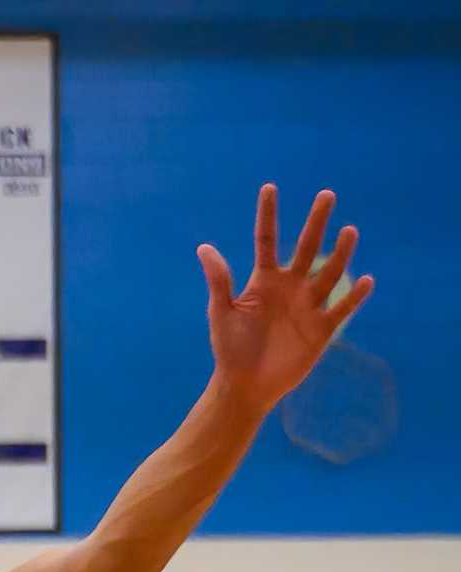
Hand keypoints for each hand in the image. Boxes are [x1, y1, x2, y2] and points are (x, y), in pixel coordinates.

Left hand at [197, 184, 373, 409]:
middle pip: (306, 248)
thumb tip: (204, 247)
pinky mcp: (322, 328)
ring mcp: (308, 306)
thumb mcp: (221, 311)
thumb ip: (219, 280)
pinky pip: (342, 309)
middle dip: (316, 222)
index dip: (268, 215)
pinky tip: (366, 280)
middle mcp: (289, 287)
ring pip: (329, 273)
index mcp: (262, 280)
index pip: (266, 241)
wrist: (245, 384)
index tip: (269, 187)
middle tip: (326, 194)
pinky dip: (354, 296)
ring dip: (340, 253)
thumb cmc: (230, 348)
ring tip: (349, 230)